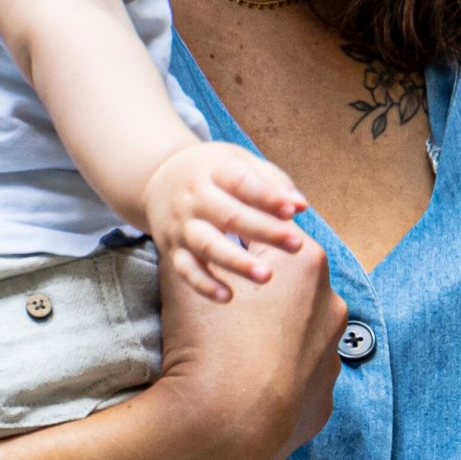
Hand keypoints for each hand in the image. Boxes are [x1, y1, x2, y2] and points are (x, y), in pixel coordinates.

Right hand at [141, 132, 308, 301]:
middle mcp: (194, 199)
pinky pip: (186, 270)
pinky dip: (204, 285)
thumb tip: (301, 206)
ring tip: (266, 276)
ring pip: (207, 245)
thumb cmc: (215, 173)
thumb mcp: (240, 163)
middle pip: (228, 215)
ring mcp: (182, 226)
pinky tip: (228, 297)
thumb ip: (273, 182)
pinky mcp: (173, 250)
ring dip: (236, 261)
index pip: (241, 182)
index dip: (267, 196)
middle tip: (296, 246)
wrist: (159, 179)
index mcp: (214, 171)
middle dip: (263, 231)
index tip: (292, 211)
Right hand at [150, 224, 339, 459]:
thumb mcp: (186, 278)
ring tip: (233, 350)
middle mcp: (332, 305)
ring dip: (273, 334)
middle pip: (290, 286)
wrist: (221, 428)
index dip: (238, 246)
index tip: (218, 261)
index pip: (268, 237)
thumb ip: (197, 248)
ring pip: (299, 333)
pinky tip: (249, 383)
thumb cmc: (207, 343)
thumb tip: (193, 241)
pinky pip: (299, 377)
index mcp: (306, 264)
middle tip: (222, 309)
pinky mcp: (324, 398)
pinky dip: (278, 376)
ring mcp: (332, 356)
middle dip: (261, 292)